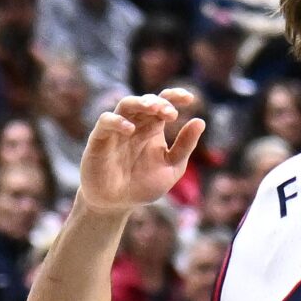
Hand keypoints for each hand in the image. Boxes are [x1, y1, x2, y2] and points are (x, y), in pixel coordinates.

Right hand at [76, 91, 203, 212]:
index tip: (189, 99)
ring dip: (140, 103)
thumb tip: (200, 121)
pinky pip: (105, 121)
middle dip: (160, 103)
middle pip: (147, 101)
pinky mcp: (99, 139)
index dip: (175, 96)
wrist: (117, 204)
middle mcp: (136, 125)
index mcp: (153, 128)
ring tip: (154, 108)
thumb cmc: (143, 185)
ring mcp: (117, 130)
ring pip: (126, 105)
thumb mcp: (172, 167)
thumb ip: (185, 146)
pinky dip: (117, 121)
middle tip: (171, 113)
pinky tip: (130, 129)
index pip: (163, 102)